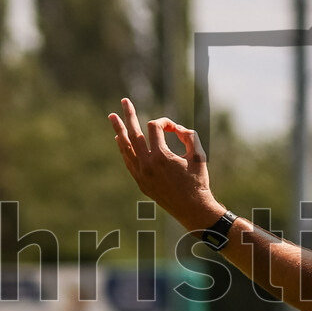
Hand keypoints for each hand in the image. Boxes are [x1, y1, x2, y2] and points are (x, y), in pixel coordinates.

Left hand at [109, 98, 221, 229]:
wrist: (192, 209)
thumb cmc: (198, 182)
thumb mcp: (199, 156)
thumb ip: (190, 136)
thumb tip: (177, 129)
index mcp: (161, 155)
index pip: (155, 128)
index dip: (164, 122)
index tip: (175, 128)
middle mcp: (147, 163)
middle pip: (134, 133)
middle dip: (129, 115)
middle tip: (124, 101)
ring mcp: (141, 173)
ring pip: (126, 147)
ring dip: (119, 130)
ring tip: (112, 117)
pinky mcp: (140, 182)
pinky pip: (128, 160)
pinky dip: (123, 148)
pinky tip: (119, 139)